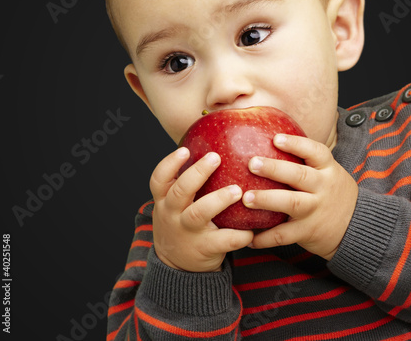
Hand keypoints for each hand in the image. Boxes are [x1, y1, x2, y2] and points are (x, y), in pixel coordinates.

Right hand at [150, 147, 253, 271]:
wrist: (177, 266)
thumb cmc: (181, 222)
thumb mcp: (174, 204)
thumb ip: (187, 181)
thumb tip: (213, 145)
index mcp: (164, 200)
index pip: (159, 179)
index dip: (170, 163)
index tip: (184, 149)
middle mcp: (172, 214)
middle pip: (180, 191)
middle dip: (197, 173)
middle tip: (215, 157)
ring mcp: (187, 231)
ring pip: (199, 213)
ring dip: (218, 200)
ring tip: (237, 190)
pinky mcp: (203, 248)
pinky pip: (222, 241)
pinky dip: (238, 235)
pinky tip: (252, 229)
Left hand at [243, 134, 358, 259]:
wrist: (357, 228)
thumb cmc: (331, 192)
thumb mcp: (328, 171)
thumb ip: (305, 159)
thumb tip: (270, 136)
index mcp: (327, 169)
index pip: (315, 152)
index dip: (296, 144)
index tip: (275, 138)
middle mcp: (323, 188)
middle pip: (299, 176)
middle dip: (274, 169)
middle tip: (252, 163)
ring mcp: (315, 210)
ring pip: (291, 203)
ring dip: (267, 200)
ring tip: (246, 198)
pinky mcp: (308, 231)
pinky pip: (285, 235)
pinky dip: (266, 237)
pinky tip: (249, 237)